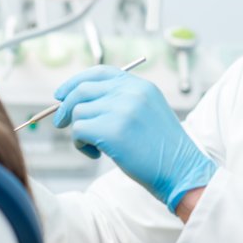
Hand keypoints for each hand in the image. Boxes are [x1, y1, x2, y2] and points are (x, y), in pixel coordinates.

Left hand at [53, 65, 215, 211]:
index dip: (76, 81)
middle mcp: (131, 92)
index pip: (100, 72)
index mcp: (141, 86)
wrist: (181, 170)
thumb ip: (122, 101)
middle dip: (66, 107)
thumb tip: (79, 101)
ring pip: (78, 112)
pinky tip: (96, 153)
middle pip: (82, 89)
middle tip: (60, 123)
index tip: (61, 94)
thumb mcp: (148, 112)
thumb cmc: (162, 149)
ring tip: (95, 146)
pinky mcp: (112, 130)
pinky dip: (81, 145)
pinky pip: (79, 131)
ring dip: (79, 132)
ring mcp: (122, 110)